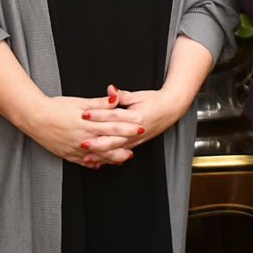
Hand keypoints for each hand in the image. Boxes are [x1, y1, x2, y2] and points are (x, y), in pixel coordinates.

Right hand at [16, 91, 140, 169]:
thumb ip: (100, 103)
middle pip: (109, 144)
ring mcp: (75, 149)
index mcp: (88, 124)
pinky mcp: (67, 154)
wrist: (35, 118)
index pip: (113, 126)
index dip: (128, 128)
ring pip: (98, 156)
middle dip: (125, 145)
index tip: (141, 127)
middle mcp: (83, 139)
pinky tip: (102, 163)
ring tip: (124, 158)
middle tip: (137, 146)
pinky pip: (84, 162)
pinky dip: (94, 163)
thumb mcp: (80, 102)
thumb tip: (116, 98)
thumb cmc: (56, 107)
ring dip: (112, 158)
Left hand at [76, 82, 194, 164]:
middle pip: (113, 137)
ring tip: (87, 157)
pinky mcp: (135, 144)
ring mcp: (136, 139)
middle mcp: (136, 130)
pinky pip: (120, 154)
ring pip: (116, 150)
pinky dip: (109, 158)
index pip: (114, 116)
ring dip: (101, 154)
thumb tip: (110, 90)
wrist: (170, 109)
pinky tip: (99, 162)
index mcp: (136, 116)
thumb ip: (122, 95)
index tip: (84, 114)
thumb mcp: (138, 95)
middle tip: (81, 141)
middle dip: (97, 141)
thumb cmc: (154, 101)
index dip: (98, 115)